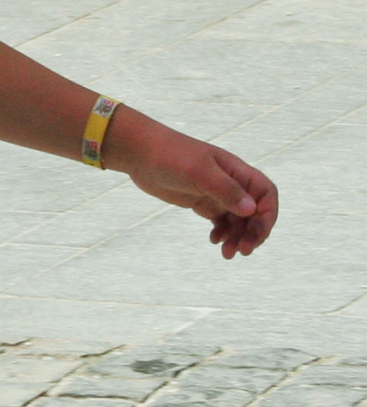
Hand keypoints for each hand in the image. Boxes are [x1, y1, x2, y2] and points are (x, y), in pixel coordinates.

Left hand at [117, 121, 277, 258]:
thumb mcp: (199, 172)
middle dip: (252, 233)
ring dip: (237, 237)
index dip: (267, 215)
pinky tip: (213, 240)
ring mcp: (216, 193)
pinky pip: (220, 221)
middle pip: (254, 212)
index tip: (257, 233)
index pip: (266, 194)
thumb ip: (225, 190)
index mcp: (236, 171)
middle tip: (242, 251)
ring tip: (226, 253)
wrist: (140, 153)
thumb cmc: (171, 155)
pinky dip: (221, 233)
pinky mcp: (201, 201)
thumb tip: (251, 210)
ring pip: (237, 221)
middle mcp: (230, 183)